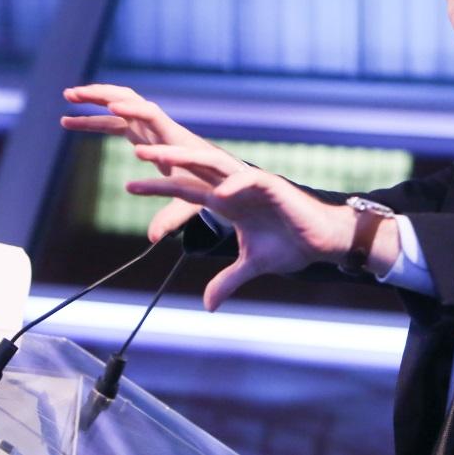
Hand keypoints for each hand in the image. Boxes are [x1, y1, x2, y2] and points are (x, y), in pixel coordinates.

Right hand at [62, 84, 242, 241]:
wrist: (215, 175)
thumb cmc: (206, 186)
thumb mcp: (189, 202)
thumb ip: (171, 217)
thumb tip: (153, 237)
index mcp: (170, 137)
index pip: (151, 115)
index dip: (134, 109)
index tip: (113, 107)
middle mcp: (157, 127)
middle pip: (129, 99)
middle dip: (103, 94)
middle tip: (75, 94)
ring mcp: (147, 128)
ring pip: (118, 104)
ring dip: (94, 98)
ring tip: (67, 96)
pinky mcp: (139, 133)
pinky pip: (112, 121)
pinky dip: (92, 119)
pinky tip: (67, 121)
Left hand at [129, 144, 355, 310]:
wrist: (324, 241)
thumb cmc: (292, 245)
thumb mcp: (252, 266)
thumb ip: (227, 280)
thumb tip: (208, 305)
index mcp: (228, 201)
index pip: (188, 190)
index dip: (160, 187)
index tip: (129, 186)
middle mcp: (237, 188)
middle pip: (196, 167)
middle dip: (166, 158)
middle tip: (136, 149)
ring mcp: (254, 184)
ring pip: (216, 164)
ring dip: (188, 159)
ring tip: (161, 156)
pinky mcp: (276, 187)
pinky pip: (251, 181)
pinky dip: (236, 185)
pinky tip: (219, 193)